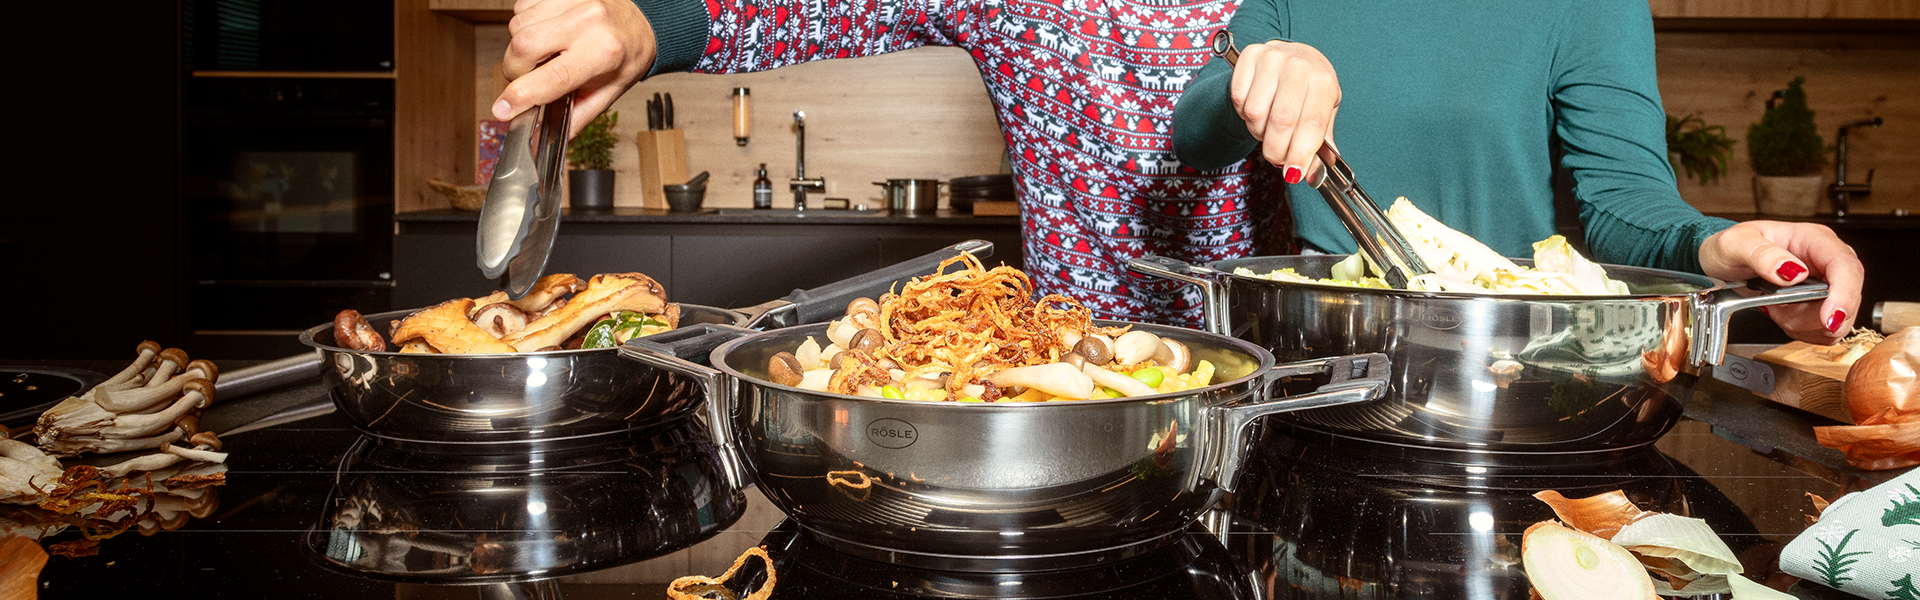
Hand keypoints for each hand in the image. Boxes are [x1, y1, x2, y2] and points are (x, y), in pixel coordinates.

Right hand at [493, 0, 655, 137]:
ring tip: (546, 52)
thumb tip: (542, 140)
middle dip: (516, 69)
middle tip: (530, 78)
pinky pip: (522, 8)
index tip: (503, 109)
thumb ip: (575, 117)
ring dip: (521, 46)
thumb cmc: (626, 57)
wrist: (642, 21)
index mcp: (603, 53)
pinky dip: (527, 25)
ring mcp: (573, 1)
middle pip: (523, 46)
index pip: (553, 77)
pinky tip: (547, 34)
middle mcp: (588, 22)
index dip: (521, 95)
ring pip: (518, 26)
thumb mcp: (608, 93)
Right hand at [1229, 40, 1339, 184]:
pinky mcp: (1250, 56)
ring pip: (1255, 113)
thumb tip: (1311, 175)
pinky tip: (1257, 110)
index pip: (1312, 124)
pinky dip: (1245, 114)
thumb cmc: (1310, 89)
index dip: (1300, 153)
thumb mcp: (1324, 111)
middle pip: (1281, 121)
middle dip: (1277, 150)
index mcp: (1324, 81)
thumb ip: (1319, 144)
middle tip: (1277, 159)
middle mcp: (1299, 65)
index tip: (1293, 174)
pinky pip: (1239, 100)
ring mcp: (1272, 58)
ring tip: (1268, 127)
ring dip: (1259, 131)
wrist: (1293, 55)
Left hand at [1698, 220, 1864, 344]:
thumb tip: (1792, 271)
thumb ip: (1762, 254)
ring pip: (1838, 319)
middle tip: (1780, 312)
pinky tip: (1782, 315)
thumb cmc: (1730, 247)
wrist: (1721, 262)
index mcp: (1813, 239)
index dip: (1844, 295)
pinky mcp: (1820, 304)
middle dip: (1814, 317)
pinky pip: (1826, 330)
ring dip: (1803, 324)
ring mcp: (1826, 283)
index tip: (1829, 318)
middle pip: (1847, 297)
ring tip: (1775, 307)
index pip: (1845, 266)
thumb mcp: (1735, 244)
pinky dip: (1803, 331)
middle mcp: (1826, 261)